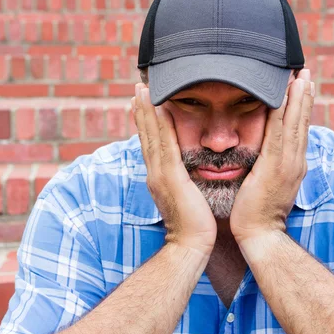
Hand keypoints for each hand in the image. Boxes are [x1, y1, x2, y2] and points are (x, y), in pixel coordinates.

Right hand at [131, 83, 216, 254]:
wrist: (190, 245)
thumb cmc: (194, 226)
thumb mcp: (187, 199)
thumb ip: (185, 184)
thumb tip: (189, 176)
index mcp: (160, 178)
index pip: (151, 144)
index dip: (146, 123)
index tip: (142, 104)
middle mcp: (155, 173)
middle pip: (146, 135)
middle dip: (141, 111)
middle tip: (138, 88)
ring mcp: (160, 174)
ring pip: (151, 136)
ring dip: (146, 111)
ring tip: (142, 89)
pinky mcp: (170, 177)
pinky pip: (164, 144)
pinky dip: (158, 125)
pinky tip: (159, 107)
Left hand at [230, 69, 313, 242]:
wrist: (260, 235)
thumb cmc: (258, 213)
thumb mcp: (268, 186)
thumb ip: (269, 169)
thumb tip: (264, 159)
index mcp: (293, 165)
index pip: (299, 130)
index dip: (302, 108)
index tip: (304, 87)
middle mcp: (296, 161)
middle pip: (302, 122)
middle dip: (305, 95)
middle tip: (306, 72)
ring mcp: (288, 163)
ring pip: (295, 124)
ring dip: (299, 98)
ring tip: (301, 76)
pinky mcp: (275, 166)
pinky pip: (279, 133)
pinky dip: (283, 112)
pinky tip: (284, 95)